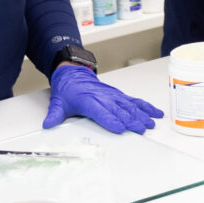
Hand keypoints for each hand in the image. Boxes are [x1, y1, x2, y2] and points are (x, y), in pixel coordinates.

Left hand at [41, 63, 162, 134]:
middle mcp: (103, 96)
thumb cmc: (68, 90)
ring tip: (150, 124)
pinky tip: (155, 113)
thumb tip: (48, 123)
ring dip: (141, 114)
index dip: (110, 119)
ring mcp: (113, 95)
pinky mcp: (118, 95)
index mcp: (88, 99)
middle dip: (131, 119)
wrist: (73, 74)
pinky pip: (134, 101)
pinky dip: (146, 106)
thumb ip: (55, 114)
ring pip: (129, 105)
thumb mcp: (58, 102)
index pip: (101, 111)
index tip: (120, 128)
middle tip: (141, 129)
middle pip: (119, 109)